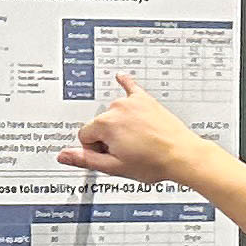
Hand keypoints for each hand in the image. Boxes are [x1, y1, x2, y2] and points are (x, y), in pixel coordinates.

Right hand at [59, 74, 207, 186]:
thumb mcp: (114, 167)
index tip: (110, 156)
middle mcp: (117, 109)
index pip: (84, 136)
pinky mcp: (145, 101)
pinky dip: (125, 84)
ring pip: (113, 114)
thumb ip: (85, 159)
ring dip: (119, 126)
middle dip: (107, 138)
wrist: (182, 155)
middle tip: (126, 152)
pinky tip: (121, 78)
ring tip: (136, 140)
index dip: (94, 150)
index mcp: (105, 124)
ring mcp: (132, 103)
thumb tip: (63, 156)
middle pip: (98, 124)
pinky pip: (131, 87)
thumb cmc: (152, 163)